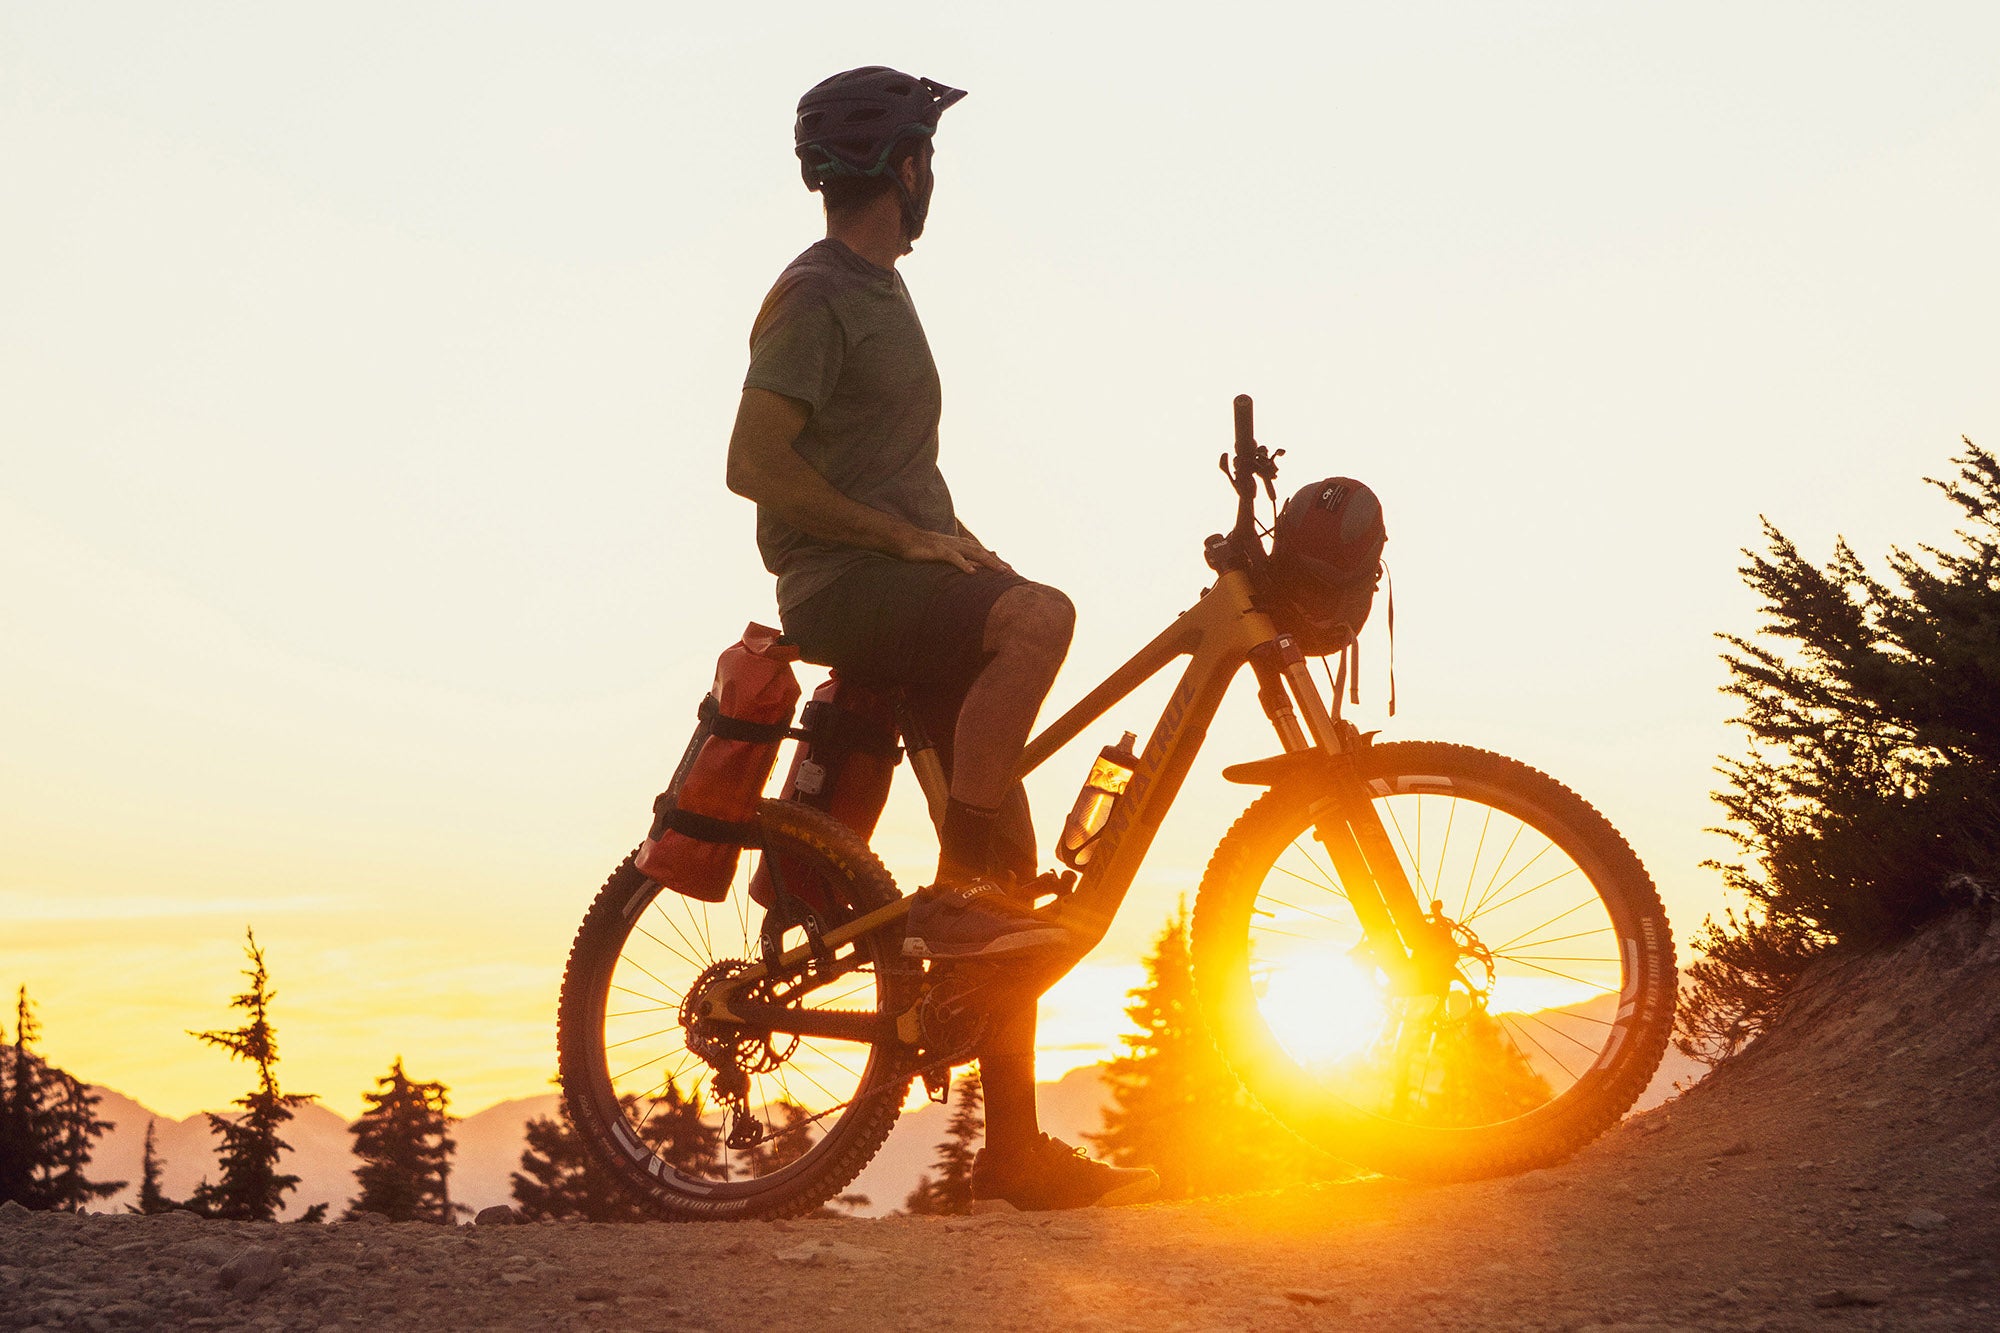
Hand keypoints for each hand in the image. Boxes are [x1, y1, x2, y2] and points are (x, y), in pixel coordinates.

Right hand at [896, 529, 1013, 574]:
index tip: (1008, 568)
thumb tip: (967, 567)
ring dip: (988, 562)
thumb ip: (953, 558)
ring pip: (973, 553)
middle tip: (1011, 571)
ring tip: (1001, 571)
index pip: (980, 552)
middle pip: (981, 552)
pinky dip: (963, 564)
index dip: (994, 560)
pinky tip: (972, 572)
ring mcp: (948, 546)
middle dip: (997, 562)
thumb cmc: (919, 548)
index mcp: (957, 545)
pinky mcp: (938, 551)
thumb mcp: (939, 554)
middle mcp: (956, 543)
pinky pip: (953, 558)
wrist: (902, 539)